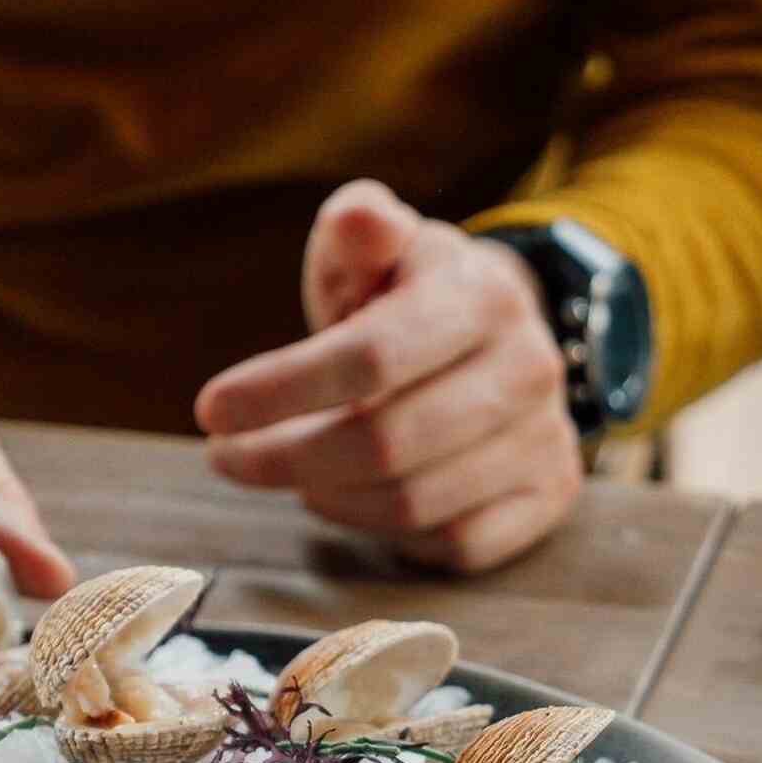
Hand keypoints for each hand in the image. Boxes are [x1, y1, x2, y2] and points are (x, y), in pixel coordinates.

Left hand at [196, 180, 580, 571]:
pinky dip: (385, 533)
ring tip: (288, 471)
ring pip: (412, 504)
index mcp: (481, 297)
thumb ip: (357, 232)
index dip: (281, 391)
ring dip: (326, 497)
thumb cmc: (409, 292)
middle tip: (228, 457)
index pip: (371, 358)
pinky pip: (453, 543)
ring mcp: (548, 437)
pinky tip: (351, 500)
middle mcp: (528, 368)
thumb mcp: (376, 249)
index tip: (211, 412)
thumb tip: (360, 219)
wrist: (502, 335)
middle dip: (284, 459)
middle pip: (385, 446)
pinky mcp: (550, 494)